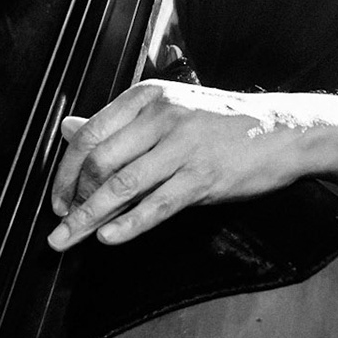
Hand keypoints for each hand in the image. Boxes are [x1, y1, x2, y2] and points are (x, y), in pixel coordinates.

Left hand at [47, 79, 308, 249]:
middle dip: (72, 198)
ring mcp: (183, 148)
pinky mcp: (203, 178)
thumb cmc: (219, 123)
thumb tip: (66, 128)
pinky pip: (156, 206)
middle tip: (60, 224)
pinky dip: (127, 225)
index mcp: (147, 98)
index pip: (90, 135)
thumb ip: (116, 124)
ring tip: (68, 238)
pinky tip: (108, 238)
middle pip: (99, 162)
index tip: (57, 197)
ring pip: (121, 186)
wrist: (280, 131)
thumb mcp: (166, 110)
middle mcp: (161, 118)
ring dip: (88, 217)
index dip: (65, 171)